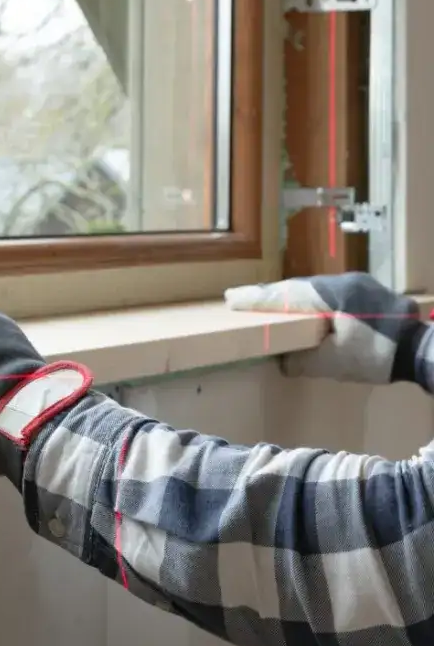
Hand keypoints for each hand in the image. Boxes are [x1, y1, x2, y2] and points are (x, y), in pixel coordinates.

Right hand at [224, 272, 423, 384]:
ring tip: (269, 304)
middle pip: (297, 287)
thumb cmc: (378, 356)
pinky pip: (331, 293)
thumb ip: (303, 360)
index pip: (285, 295)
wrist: (424, 351)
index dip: (256, 299)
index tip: (231, 298)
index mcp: (331, 294)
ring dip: (291, 297)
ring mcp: (359, 284)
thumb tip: (283, 361)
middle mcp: (343, 282)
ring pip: (314, 289)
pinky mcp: (370, 293)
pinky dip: (312, 301)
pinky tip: (306, 311)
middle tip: (242, 297)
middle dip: (269, 294)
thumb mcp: (334, 363)